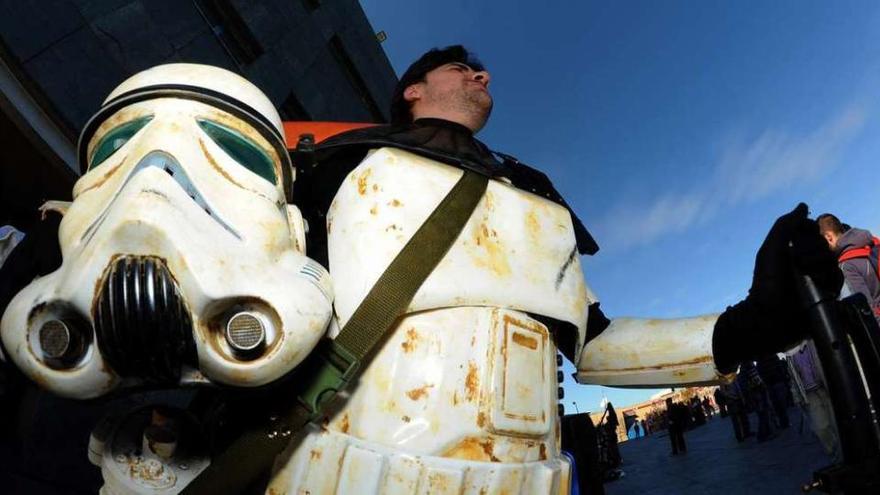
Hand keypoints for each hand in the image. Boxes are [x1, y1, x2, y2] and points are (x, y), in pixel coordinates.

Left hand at [713, 203, 840, 372]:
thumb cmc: (767, 281)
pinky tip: (816, 284)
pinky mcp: (827, 292)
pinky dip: (827, 279)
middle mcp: (806, 261)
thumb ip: (785, 225)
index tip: (800, 238)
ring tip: (805, 276)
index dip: (809, 232)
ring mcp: (817, 277)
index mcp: (792, 250)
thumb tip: (804, 206)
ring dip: (819, 266)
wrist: (771, 315)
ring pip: (832, 260)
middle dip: (812, 251)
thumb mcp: (772, 249)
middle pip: (824, 245)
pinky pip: (837, 278)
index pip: (812, 232)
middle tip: (798, 263)